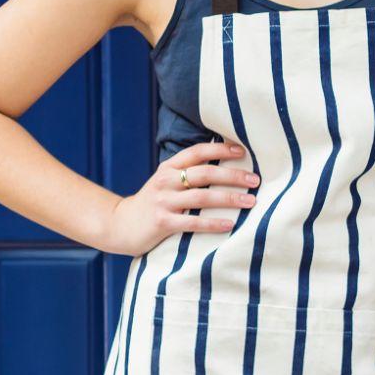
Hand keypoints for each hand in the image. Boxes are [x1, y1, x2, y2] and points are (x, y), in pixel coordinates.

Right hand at [102, 140, 258, 254]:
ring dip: (229, 198)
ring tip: (251, 201)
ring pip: (202, 197)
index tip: (243, 151)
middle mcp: (166, 181)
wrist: (118, 225)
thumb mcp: (166, 182)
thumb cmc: (154, 202)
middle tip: (256, 180)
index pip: (197, 152)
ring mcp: (163, 202)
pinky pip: (192, 222)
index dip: (221, 149)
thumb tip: (227, 166)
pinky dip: (212, 223)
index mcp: (169, 168)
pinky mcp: (162, 222)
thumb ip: (189, 173)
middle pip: (205, 173)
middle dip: (233, 175)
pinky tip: (229, 224)